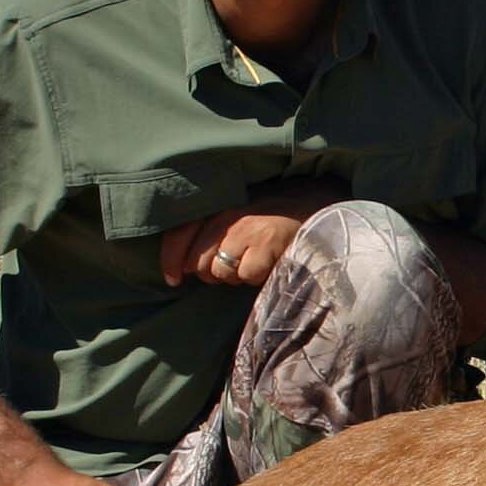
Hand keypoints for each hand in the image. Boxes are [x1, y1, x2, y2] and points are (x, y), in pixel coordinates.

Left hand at [160, 207, 306, 287]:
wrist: (315, 205)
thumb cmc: (273, 215)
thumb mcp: (237, 214)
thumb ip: (211, 232)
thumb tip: (184, 267)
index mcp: (217, 205)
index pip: (179, 234)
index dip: (171, 260)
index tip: (173, 280)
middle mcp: (228, 214)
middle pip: (198, 262)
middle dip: (212, 272)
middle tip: (235, 265)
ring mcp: (247, 228)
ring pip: (221, 272)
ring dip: (236, 275)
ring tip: (255, 261)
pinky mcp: (266, 242)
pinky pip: (246, 275)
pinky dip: (257, 276)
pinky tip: (270, 262)